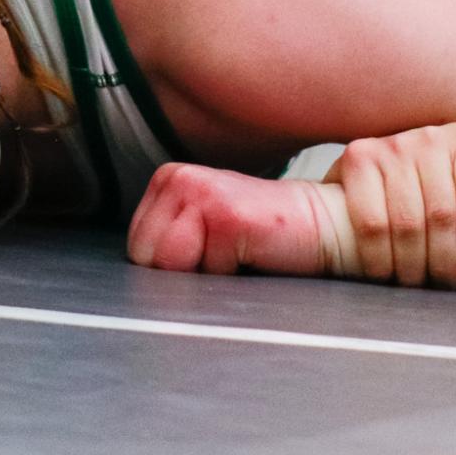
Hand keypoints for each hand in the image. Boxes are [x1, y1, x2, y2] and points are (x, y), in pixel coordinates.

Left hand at [127, 164, 326, 276]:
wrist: (320, 225)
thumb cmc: (262, 236)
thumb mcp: (200, 231)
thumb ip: (166, 239)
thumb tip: (138, 276)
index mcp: (166, 181)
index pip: (135, 249)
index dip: (170, 266)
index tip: (207, 250)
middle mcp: (177, 179)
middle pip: (144, 258)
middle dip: (182, 270)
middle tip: (221, 251)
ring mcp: (199, 192)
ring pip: (168, 265)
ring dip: (204, 272)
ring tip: (232, 251)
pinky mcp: (224, 213)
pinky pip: (205, 271)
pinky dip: (229, 274)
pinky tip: (251, 251)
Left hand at [330, 123, 455, 287]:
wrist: (429, 146)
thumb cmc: (386, 183)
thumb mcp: (354, 189)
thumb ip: (336, 213)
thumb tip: (299, 256)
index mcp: (360, 158)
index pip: (370, 224)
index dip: (380, 262)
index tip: (387, 283)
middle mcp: (395, 145)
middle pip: (408, 224)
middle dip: (415, 267)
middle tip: (420, 288)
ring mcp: (432, 140)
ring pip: (441, 213)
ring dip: (446, 256)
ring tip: (447, 279)